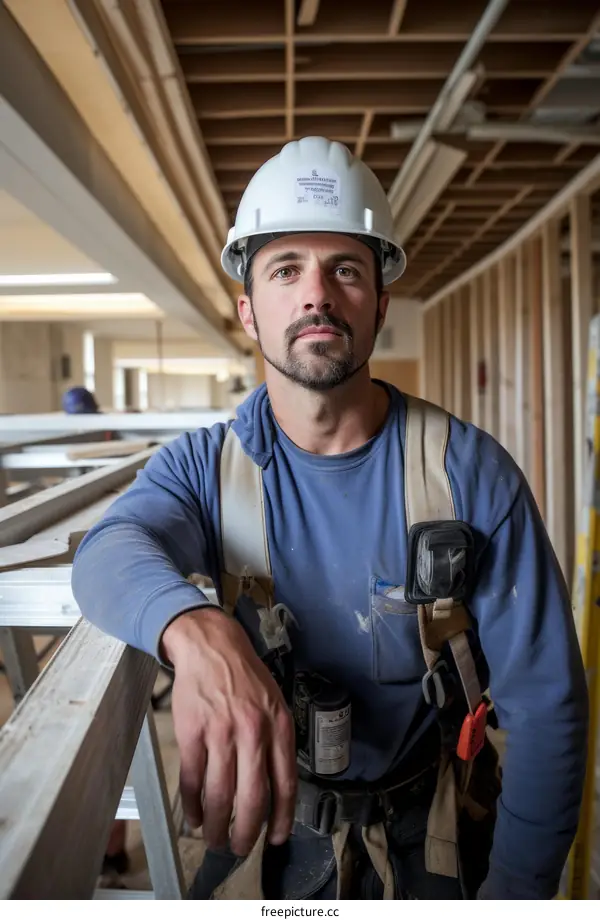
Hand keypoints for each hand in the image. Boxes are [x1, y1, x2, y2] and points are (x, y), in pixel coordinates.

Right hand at [161, 606, 296, 856]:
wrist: (211, 646)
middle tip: (240, 848)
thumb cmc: (245, 676)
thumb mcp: (276, 703)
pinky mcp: (192, 732)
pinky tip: (193, 817)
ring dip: (216, 825)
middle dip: (246, 833)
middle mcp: (253, 732)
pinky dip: (192, 805)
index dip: (282, 819)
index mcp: (279, 727)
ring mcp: (221, 733)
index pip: (285, 785)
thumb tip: (277, 788)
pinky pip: (192, 780)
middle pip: (252, 798)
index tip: (277, 839)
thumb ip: (278, 741)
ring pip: (219, 795)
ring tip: (215, 838)